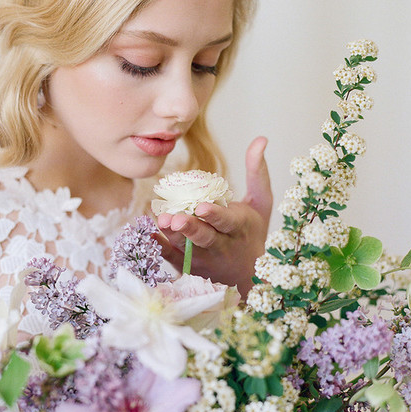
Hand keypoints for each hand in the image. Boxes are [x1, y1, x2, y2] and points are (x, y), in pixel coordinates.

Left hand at [155, 137, 272, 297]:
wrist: (250, 273)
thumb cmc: (253, 231)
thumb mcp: (262, 202)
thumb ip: (257, 171)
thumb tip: (260, 139)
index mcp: (239, 227)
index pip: (227, 221)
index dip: (215, 215)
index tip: (202, 207)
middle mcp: (222, 246)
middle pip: (205, 238)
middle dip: (190, 228)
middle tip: (175, 219)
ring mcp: (205, 259)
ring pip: (186, 249)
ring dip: (172, 236)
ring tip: (160, 222)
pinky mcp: (190, 267)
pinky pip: (173, 259)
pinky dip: (160, 247)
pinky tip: (149, 234)